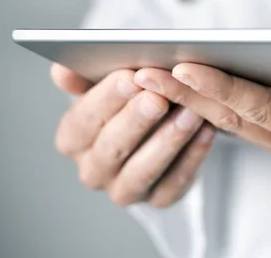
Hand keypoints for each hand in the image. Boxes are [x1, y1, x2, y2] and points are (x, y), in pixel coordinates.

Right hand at [51, 64, 215, 207]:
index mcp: (73, 139)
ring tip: (190, 113)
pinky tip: (207, 130)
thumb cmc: (129, 99)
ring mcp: (126, 189)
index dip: (106, 99)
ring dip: (168, 139)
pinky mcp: (159, 199)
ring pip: (143, 169)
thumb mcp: (106, 83)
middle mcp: (94, 170)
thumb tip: (63, 70)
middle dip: (136, 120)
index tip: (130, 76)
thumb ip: (84, 76)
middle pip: (111, 148)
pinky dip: (193, 155)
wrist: (158, 126)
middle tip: (158, 97)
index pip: (82, 122)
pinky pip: (176, 181)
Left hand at [135, 48, 270, 222]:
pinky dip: (212, 104)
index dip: (225, 87)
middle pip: (231, 112)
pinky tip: (190, 91)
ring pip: (231, 117)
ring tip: (151, 76)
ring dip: (189, 98)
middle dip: (184, 92)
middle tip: (139, 70)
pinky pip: (243, 120)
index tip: (186, 68)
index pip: (264, 107)